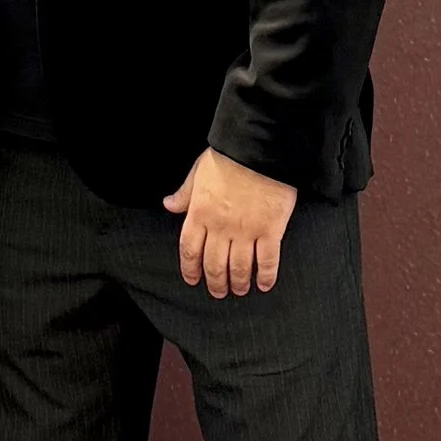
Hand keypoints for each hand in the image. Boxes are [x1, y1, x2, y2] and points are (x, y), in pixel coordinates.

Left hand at [161, 149, 297, 297]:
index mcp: (200, 213)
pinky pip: (267, 261)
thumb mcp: (198, 172)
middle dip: (215, 282)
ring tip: (239, 290)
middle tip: (218, 292)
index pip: (190, 249)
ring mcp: (246, 231)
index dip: (190, 268)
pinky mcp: (271, 230)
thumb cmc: (229, 157)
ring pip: (239, 267)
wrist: (258, 149)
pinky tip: (264, 284)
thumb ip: (184, 193)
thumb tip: (170, 204)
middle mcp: (220, 227)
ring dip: (238, 283)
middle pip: (214, 264)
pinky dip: (266, 276)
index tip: (193, 279)